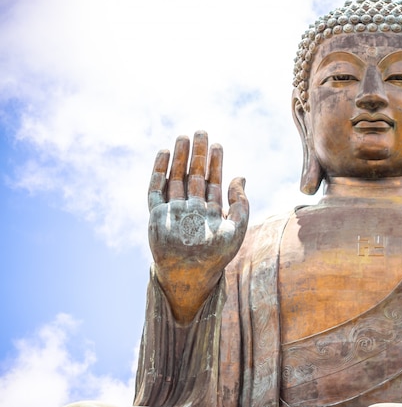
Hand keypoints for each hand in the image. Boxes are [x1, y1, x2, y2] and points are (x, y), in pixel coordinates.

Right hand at [147, 131, 248, 322]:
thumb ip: (241, 203)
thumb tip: (241, 176)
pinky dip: (159, 171)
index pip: (213, 181)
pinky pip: (156, 189)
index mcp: (210, 212)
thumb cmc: (216, 256)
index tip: (218, 144)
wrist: (190, 274)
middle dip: (197, 154)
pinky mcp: (156, 215)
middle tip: (201, 131)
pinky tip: (163, 153)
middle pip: (193, 175)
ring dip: (179, 157)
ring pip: (175, 178)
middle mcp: (191, 208)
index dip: (216, 163)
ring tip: (183, 136)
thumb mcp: (237, 228)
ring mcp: (173, 211)